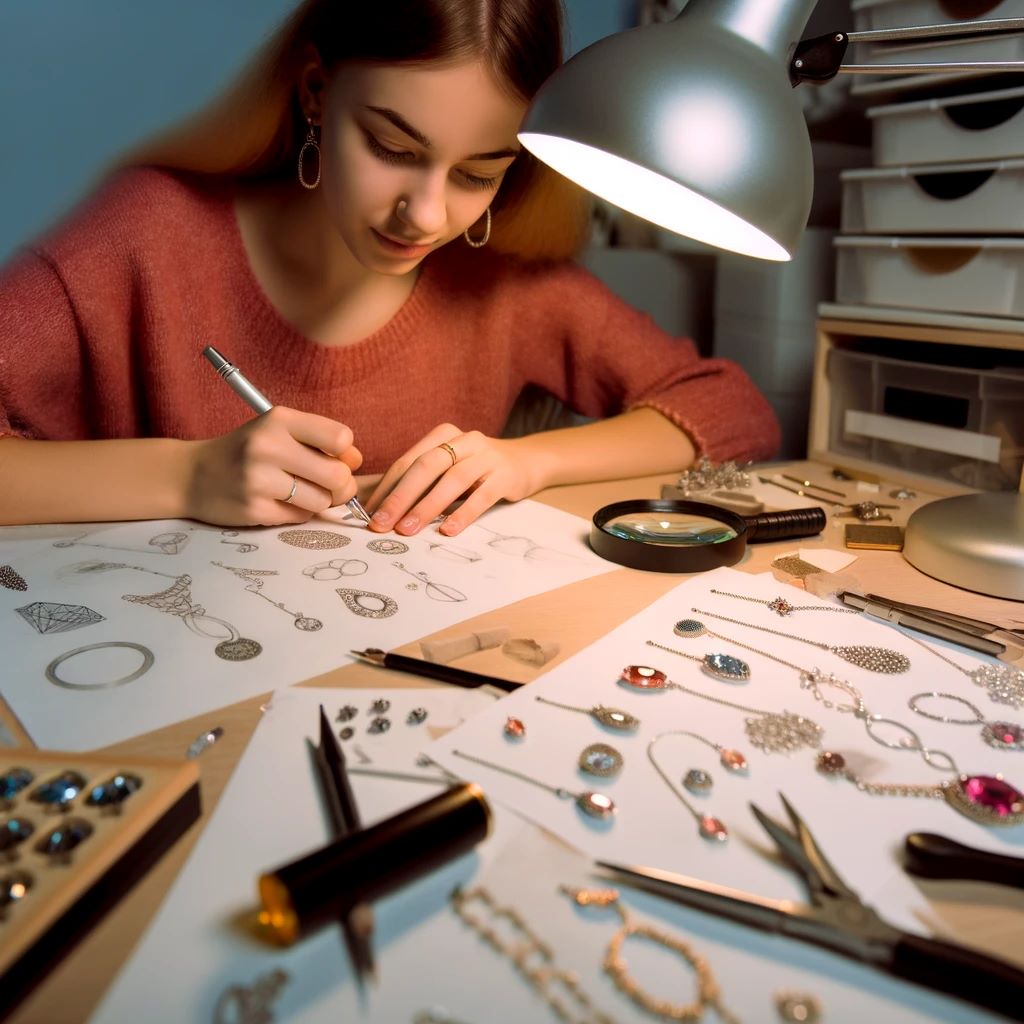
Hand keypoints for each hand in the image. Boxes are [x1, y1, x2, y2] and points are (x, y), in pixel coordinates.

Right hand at [185, 407, 362, 525]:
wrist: (193, 475)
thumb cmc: (248, 452)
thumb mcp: (278, 432)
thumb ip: (319, 442)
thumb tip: (357, 461)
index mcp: (279, 420)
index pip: (341, 438)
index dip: (346, 453)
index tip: (334, 457)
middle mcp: (268, 446)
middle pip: (338, 475)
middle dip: (340, 485)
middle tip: (326, 484)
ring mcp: (258, 480)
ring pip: (322, 501)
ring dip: (317, 501)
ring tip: (296, 492)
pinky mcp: (254, 509)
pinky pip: (301, 518)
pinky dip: (297, 513)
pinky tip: (277, 502)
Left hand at [366, 424, 544, 535]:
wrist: (528, 462)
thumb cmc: (479, 470)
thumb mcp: (451, 467)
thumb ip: (423, 481)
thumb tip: (384, 509)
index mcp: (443, 436)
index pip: (408, 461)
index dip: (386, 488)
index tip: (369, 514)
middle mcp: (465, 441)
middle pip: (425, 467)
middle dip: (400, 497)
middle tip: (381, 523)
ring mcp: (487, 457)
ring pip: (452, 480)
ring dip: (427, 507)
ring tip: (408, 530)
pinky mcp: (506, 476)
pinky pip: (481, 496)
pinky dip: (463, 514)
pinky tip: (448, 530)